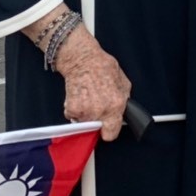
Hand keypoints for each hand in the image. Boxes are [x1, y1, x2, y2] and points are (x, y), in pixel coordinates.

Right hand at [54, 26, 131, 140]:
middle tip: (98, 108)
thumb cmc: (102, 67)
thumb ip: (124, 101)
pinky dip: (76, 110)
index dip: (110, 131)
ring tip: (90, 99)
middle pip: (97, 130)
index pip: (111, 135)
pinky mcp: (71, 109)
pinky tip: (81, 96)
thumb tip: (124, 112)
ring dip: (87, 115)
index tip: (108, 127)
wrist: (82, 60)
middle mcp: (100, 112)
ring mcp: (84, 112)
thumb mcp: (123, 83)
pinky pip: (74, 117)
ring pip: (85, 124)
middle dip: (98, 122)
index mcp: (115, 106)